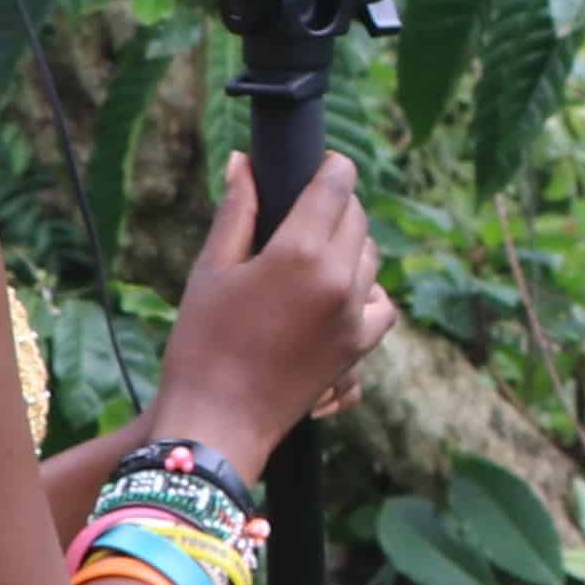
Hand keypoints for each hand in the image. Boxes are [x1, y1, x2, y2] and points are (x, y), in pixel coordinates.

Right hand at [143, 153, 394, 477]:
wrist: (218, 422)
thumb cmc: (202, 342)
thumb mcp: (211, 269)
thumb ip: (237, 210)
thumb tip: (244, 161)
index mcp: (300, 252)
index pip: (338, 184)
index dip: (330, 166)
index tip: (317, 165)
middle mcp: (338, 279)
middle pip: (356, 217)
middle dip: (335, 204)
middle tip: (302, 210)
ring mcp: (355, 315)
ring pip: (370, 255)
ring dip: (349, 244)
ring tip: (311, 253)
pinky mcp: (359, 346)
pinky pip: (383, 304)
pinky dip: (367, 290)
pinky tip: (337, 291)